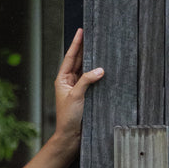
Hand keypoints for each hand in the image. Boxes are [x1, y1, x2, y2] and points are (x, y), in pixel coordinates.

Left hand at [54, 28, 103, 145]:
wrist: (72, 136)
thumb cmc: (69, 118)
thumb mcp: (77, 96)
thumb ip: (87, 81)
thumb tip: (100, 69)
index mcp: (63, 79)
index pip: (70, 57)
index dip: (76, 44)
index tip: (81, 31)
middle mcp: (70, 82)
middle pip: (79, 61)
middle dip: (85, 48)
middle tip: (93, 34)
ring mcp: (79, 88)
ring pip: (87, 69)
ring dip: (93, 59)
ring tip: (100, 45)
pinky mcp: (87, 95)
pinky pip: (93, 80)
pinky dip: (98, 73)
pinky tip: (105, 66)